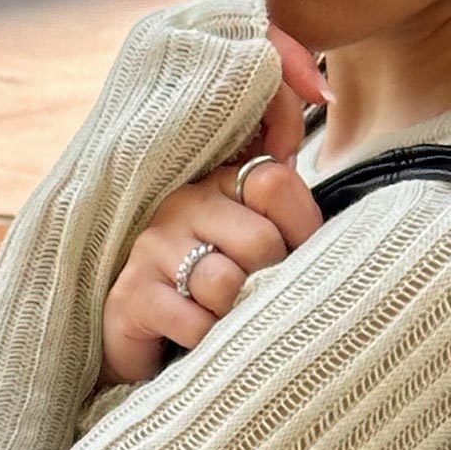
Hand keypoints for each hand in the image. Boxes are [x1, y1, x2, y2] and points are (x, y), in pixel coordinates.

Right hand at [95, 20, 331, 388]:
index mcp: (223, 182)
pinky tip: (199, 340)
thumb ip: (295, 201)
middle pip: (260, 242)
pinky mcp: (132, 294)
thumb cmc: (225, 297)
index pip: (275, 182)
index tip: (291, 257)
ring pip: (225, 283)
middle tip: (255, 299)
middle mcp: (185, 202)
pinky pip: (194, 322)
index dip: (298, 230)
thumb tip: (318, 99)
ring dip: (235, 316)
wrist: (158, 350)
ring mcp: (153, 245)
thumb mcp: (271, 249)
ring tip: (225, 320)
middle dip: (269, 283)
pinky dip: (207, 341)